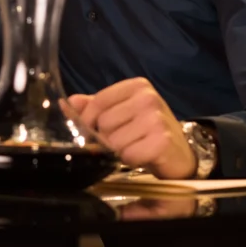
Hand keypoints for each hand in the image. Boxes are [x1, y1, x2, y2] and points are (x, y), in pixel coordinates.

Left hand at [68, 78, 195, 179]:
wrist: (178, 154)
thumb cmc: (146, 131)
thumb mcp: (120, 112)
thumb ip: (93, 106)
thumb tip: (67, 103)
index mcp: (136, 86)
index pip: (97, 102)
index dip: (88, 120)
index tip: (92, 130)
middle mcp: (148, 98)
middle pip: (104, 122)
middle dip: (107, 137)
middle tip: (124, 140)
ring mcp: (156, 118)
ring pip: (114, 140)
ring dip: (119, 151)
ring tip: (134, 147)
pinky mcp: (162, 140)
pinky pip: (128, 154)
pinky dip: (131, 160)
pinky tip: (142, 156)